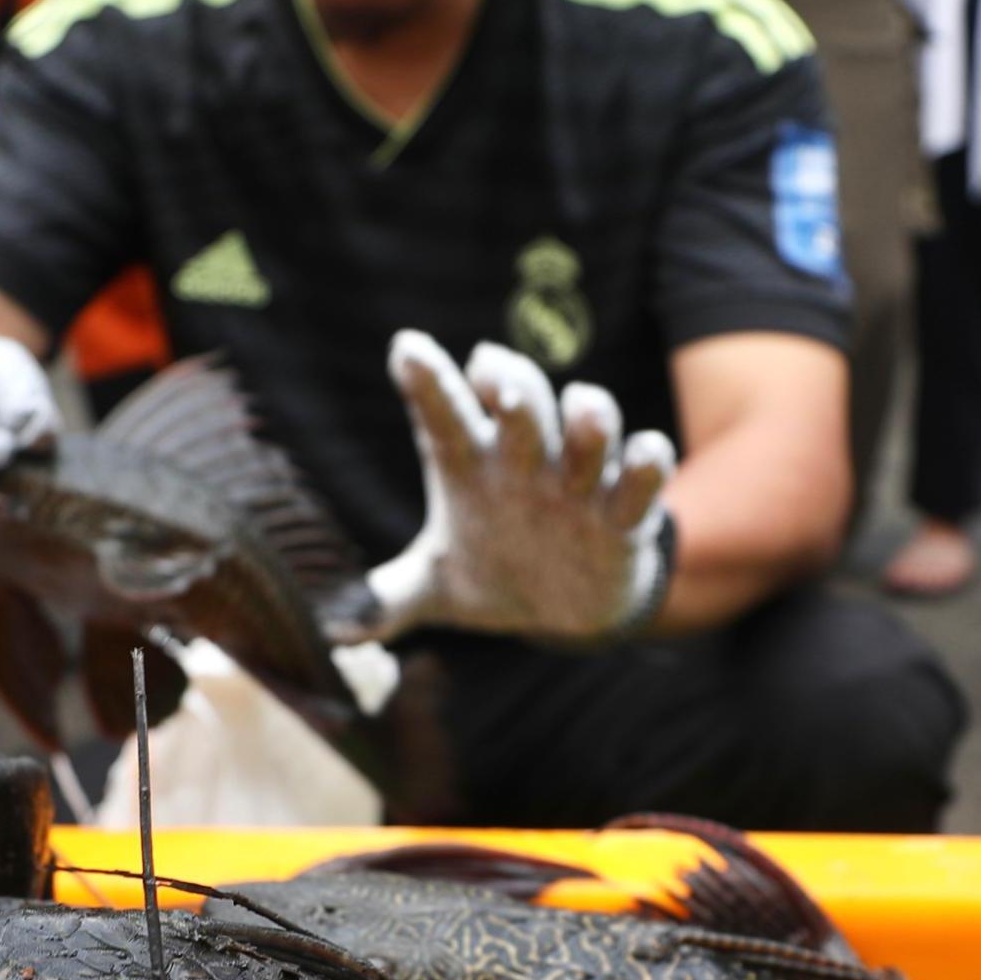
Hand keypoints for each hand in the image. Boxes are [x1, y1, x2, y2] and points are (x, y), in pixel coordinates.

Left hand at [361, 332, 674, 644]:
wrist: (567, 608)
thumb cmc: (495, 572)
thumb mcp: (437, 587)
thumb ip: (388, 599)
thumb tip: (333, 630)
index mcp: (472, 467)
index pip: (445, 416)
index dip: (427, 382)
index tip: (406, 349)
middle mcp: (526, 461)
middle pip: (522, 402)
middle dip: (514, 385)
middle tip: (498, 382)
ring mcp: (579, 481)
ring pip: (591, 424)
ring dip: (589, 416)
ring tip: (583, 417)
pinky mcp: (626, 512)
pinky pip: (645, 471)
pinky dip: (647, 461)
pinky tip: (641, 459)